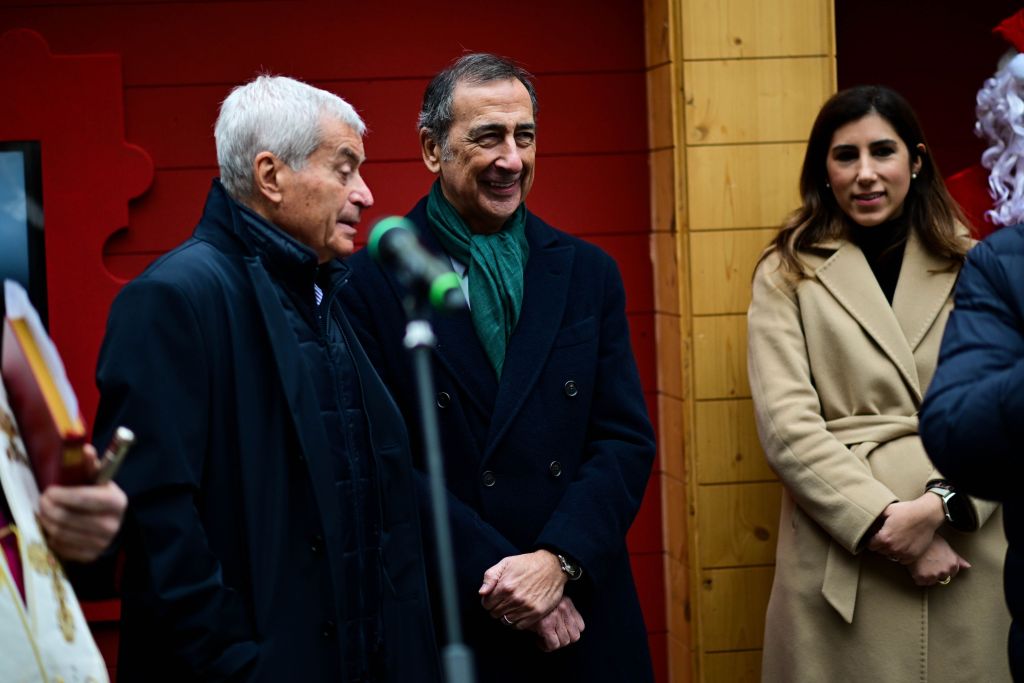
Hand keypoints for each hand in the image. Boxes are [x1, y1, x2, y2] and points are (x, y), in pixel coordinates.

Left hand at [38, 445, 126, 561]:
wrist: (115, 524)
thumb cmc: (102, 497)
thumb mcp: (100, 479)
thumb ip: (90, 465)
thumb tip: (84, 449)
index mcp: (116, 502)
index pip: (83, 499)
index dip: (61, 495)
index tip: (49, 490)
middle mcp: (111, 524)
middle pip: (67, 518)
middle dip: (48, 508)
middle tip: (42, 501)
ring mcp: (101, 543)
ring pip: (61, 533)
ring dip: (47, 522)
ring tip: (45, 513)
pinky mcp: (90, 556)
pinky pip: (61, 548)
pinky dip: (52, 537)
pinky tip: (53, 527)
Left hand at [479, 549, 566, 627]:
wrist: (552, 566)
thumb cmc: (527, 564)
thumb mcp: (505, 563)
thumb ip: (490, 577)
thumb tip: (482, 593)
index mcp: (505, 586)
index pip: (486, 604)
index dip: (488, 601)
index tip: (494, 598)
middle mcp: (514, 599)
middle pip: (495, 614)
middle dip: (496, 608)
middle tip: (503, 601)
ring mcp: (526, 607)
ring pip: (506, 621)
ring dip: (506, 615)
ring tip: (511, 606)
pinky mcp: (536, 613)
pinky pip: (519, 626)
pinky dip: (516, 621)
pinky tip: (519, 612)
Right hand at [528, 596, 584, 651]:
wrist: (520, 595)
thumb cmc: (533, 600)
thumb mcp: (550, 600)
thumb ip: (560, 611)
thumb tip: (563, 628)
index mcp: (567, 603)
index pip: (581, 626)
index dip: (571, 633)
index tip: (562, 633)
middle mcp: (564, 609)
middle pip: (575, 637)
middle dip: (564, 640)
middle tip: (553, 638)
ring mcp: (556, 617)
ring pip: (564, 642)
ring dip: (554, 644)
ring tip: (545, 640)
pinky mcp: (546, 625)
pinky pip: (553, 644)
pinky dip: (546, 647)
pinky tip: (539, 641)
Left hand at [867, 494, 945, 562]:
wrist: (927, 515)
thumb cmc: (906, 510)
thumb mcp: (887, 510)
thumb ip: (874, 516)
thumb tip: (864, 517)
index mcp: (884, 538)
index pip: (870, 546)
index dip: (872, 540)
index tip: (875, 536)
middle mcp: (893, 548)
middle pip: (880, 551)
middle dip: (881, 545)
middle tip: (887, 536)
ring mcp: (904, 553)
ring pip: (891, 556)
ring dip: (891, 550)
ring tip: (895, 540)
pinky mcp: (914, 556)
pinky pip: (903, 560)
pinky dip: (902, 555)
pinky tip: (904, 545)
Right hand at [906, 535, 970, 586]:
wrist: (915, 537)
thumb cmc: (930, 539)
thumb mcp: (946, 546)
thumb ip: (957, 558)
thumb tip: (968, 566)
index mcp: (953, 564)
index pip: (952, 573)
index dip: (943, 567)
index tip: (937, 562)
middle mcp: (945, 571)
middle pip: (941, 578)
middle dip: (936, 572)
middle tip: (928, 563)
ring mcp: (934, 575)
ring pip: (930, 581)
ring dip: (926, 576)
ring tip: (921, 565)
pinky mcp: (921, 577)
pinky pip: (920, 582)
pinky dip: (917, 576)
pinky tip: (915, 567)